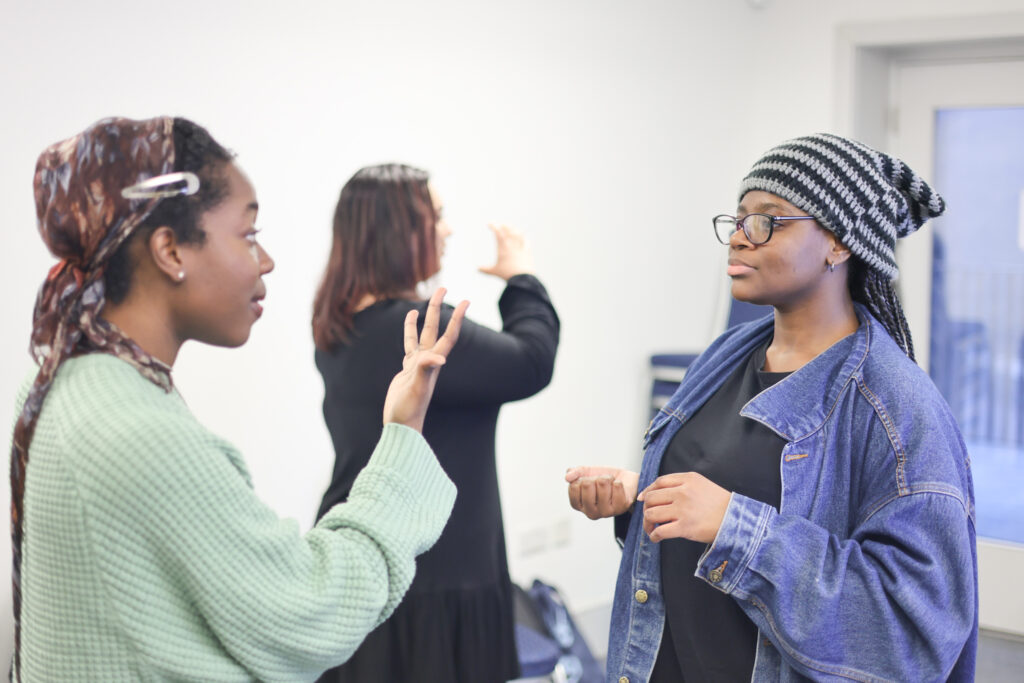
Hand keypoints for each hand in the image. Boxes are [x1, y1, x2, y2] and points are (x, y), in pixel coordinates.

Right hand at [382, 287, 468, 431]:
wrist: (401, 425)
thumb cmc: (409, 409)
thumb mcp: (417, 388)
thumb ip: (425, 371)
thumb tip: (439, 359)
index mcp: (434, 363)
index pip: (449, 335)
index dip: (458, 318)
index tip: (466, 300)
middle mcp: (429, 361)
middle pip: (436, 329)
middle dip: (439, 308)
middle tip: (442, 287)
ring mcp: (418, 365)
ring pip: (422, 335)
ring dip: (424, 319)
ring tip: (422, 302)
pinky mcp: (407, 370)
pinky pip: (409, 345)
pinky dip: (409, 332)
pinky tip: (409, 322)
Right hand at [478, 223, 533, 279]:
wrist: (521, 278)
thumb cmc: (507, 274)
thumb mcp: (495, 271)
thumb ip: (486, 269)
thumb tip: (478, 269)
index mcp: (502, 249)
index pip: (498, 233)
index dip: (494, 226)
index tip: (490, 224)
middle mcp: (511, 246)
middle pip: (508, 231)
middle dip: (504, 226)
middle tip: (501, 225)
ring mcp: (520, 248)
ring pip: (517, 234)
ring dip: (514, 229)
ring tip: (511, 228)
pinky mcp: (527, 251)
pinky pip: (526, 241)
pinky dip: (523, 237)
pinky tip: (522, 236)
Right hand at [565, 466, 638, 519]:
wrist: (624, 481)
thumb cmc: (604, 480)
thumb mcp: (587, 473)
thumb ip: (575, 473)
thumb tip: (567, 477)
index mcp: (579, 505)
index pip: (574, 486)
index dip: (583, 478)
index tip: (589, 482)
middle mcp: (590, 512)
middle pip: (587, 484)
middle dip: (595, 478)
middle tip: (601, 483)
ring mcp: (605, 512)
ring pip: (602, 483)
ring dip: (608, 478)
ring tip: (610, 485)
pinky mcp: (620, 508)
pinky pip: (616, 485)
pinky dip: (618, 481)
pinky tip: (619, 488)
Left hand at [638, 472, 730, 543]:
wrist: (736, 520)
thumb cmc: (720, 504)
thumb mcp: (702, 484)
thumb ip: (682, 484)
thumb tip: (657, 493)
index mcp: (687, 480)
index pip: (659, 482)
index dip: (648, 491)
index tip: (643, 498)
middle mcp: (682, 492)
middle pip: (651, 498)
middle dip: (646, 508)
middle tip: (649, 517)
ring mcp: (683, 510)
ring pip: (651, 514)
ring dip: (647, 523)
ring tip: (651, 529)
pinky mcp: (684, 527)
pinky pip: (660, 531)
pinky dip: (654, 535)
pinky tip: (656, 538)